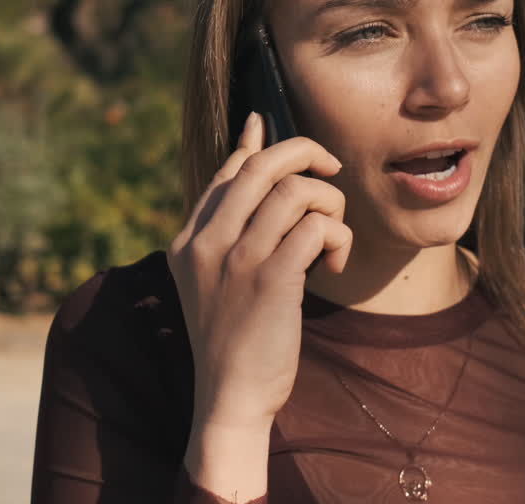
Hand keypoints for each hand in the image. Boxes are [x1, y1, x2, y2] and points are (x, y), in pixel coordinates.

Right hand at [168, 111, 351, 433]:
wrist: (230, 397)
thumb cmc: (231, 336)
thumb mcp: (214, 277)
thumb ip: (229, 226)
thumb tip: (247, 162)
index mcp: (189, 240)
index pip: (228, 172)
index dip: (260, 144)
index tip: (274, 127)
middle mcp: (207, 243)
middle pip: (262, 167)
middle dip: (305, 153)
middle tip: (332, 168)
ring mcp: (236, 260)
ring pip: (296, 192)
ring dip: (329, 204)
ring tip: (332, 238)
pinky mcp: (271, 281)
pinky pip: (316, 228)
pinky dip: (336, 237)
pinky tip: (332, 263)